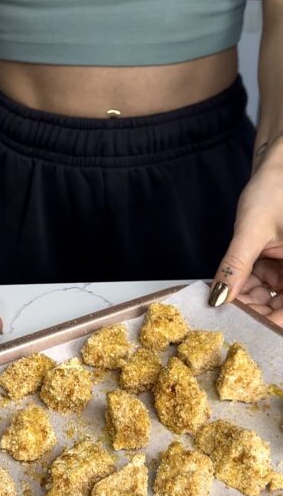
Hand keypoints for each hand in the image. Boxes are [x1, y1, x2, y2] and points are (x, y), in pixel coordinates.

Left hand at [209, 138, 282, 325]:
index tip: (243, 327)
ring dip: (248, 300)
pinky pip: (265, 284)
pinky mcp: (281, 264)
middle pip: (280, 305)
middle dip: (255, 311)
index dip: (270, 322)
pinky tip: (229, 285)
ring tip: (223, 298)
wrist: (277, 168)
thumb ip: (235, 266)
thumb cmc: (275, 189)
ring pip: (272, 298)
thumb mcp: (251, 230)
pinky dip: (247, 286)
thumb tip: (219, 297)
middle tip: (225, 313)